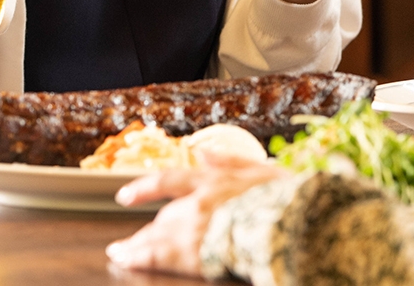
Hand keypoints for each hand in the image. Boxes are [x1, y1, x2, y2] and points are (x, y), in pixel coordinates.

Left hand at [107, 155, 287, 275]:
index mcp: (214, 181)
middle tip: (124, 243)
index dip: (145, 188)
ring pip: (158, 237)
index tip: (124, 195)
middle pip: (164, 218)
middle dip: (145, 231)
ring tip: (120, 254)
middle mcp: (200, 202)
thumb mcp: (263, 170)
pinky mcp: (198, 252)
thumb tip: (202, 151)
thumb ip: (231, 160)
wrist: (293, 221)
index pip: (171, 181)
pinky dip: (142, 259)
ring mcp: (197, 227)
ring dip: (136, 246)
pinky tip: (129, 262)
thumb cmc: (286, 198)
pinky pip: (162, 257)